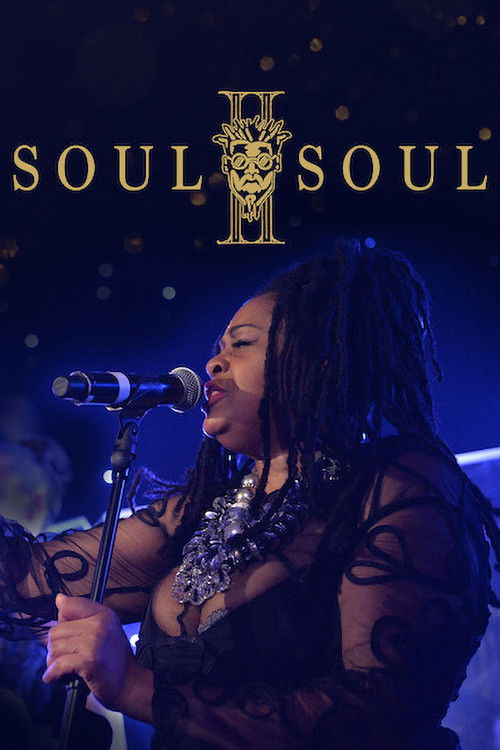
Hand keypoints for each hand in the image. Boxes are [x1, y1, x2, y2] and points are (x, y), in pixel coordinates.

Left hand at [43, 594, 136, 710]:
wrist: (130, 682)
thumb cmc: (114, 659)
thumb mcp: (103, 629)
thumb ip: (81, 613)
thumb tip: (59, 598)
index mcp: (103, 614)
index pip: (67, 606)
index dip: (62, 623)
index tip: (69, 637)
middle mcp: (99, 624)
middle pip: (56, 630)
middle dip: (55, 648)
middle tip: (65, 658)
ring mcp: (94, 642)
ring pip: (54, 648)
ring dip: (53, 663)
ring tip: (64, 668)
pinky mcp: (89, 661)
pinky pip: (58, 665)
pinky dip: (52, 675)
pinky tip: (57, 678)